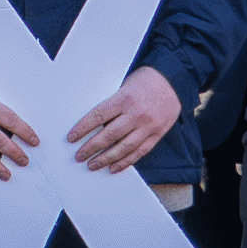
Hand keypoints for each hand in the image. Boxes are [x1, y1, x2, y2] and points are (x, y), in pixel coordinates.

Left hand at [65, 67, 184, 174]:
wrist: (175, 80)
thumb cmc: (146, 80)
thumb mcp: (125, 86)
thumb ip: (113, 104)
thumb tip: (95, 124)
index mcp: (125, 98)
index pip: (98, 116)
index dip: (82, 129)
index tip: (72, 137)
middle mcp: (136, 114)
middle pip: (109, 135)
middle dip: (91, 147)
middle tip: (79, 156)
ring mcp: (148, 126)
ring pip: (123, 147)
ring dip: (106, 159)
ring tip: (93, 164)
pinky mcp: (157, 134)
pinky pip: (139, 152)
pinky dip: (125, 162)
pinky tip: (114, 167)